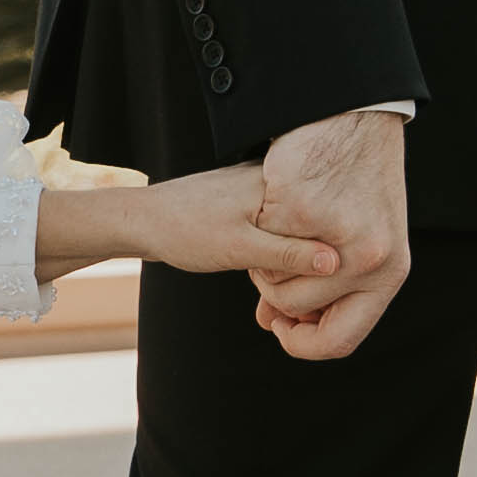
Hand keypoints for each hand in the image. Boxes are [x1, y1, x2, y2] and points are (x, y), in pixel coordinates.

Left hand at [122, 162, 345, 299]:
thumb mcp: (239, 249)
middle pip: (319, 230)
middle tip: (281, 293)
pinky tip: (262, 272)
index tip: (306, 293)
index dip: (324, 265)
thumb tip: (335, 262)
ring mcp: (269, 192)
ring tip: (264, 281)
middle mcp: (280, 183)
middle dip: (309, 270)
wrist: (141, 220)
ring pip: (301, 235)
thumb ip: (287, 255)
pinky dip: (278, 256)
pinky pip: (283, 233)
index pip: (327, 224)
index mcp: (281, 187)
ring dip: (292, 265)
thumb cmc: (184, 232)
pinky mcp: (256, 204)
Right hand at [255, 103, 412, 363]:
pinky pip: (265, 243)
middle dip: (276, 297)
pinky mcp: (303, 209)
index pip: (340, 340)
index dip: (304, 344)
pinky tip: (273, 201)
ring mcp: (336, 235)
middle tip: (268, 269)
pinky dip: (261, 231)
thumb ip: (322, 283)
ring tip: (275, 227)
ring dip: (265, 264)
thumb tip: (280, 323)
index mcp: (387, 271)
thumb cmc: (355, 179)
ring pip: (279, 282)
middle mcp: (370, 259)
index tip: (280, 327)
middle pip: (298, 308)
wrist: (357, 120)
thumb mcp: (357, 237)